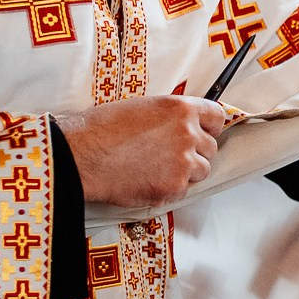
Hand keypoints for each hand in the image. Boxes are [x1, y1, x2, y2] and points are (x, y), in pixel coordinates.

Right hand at [56, 96, 225, 208]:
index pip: (217, 117)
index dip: (210, 127)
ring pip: (201, 171)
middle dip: (195, 153)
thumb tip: (181, 127)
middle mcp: (187, 133)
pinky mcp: (174, 185)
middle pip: (211, 147)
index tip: (205, 133)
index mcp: (180, 109)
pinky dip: (169, 189)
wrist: (81, 155)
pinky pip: (183, 190)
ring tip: (156, 170)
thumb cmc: (100, 130)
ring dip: (185, 173)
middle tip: (170, 156)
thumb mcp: (141, 108)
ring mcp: (183, 161)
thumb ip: (168, 117)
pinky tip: (146, 181)